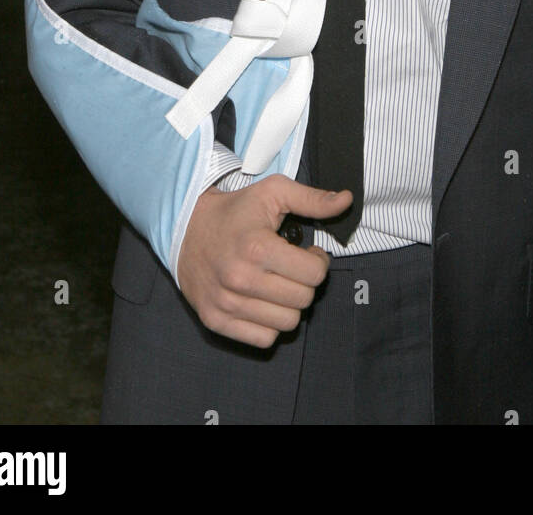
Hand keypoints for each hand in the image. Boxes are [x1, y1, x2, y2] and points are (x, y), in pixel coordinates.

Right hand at [176, 177, 353, 348]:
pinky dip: (269, 324)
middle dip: (305, 283)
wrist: (186, 229)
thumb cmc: (235, 211)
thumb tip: (346, 200)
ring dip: (289, 304)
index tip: (308, 253)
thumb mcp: (274, 193)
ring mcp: (226, 304)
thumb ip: (313, 199)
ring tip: (279, 284)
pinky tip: (263, 300)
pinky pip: (263, 339)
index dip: (318, 262)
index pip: (314, 275)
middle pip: (303, 300)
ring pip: (287, 324)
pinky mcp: (215, 321)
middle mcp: (241, 279)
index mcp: (257, 247)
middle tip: (293, 268)